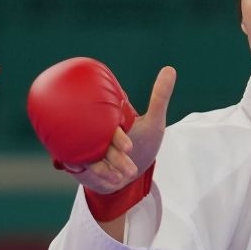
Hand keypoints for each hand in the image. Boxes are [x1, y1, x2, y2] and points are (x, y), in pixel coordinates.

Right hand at [61, 66, 175, 194]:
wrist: (130, 176)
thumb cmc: (143, 145)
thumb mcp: (154, 123)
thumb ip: (160, 97)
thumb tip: (170, 68)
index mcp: (109, 119)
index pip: (108, 123)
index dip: (118, 136)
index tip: (130, 146)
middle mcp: (95, 132)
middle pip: (98, 141)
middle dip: (114, 155)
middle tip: (129, 169)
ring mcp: (86, 149)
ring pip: (91, 158)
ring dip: (106, 169)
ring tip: (125, 176)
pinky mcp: (81, 166)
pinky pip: (84, 169)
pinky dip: (99, 176)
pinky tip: (113, 181)